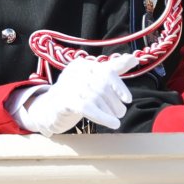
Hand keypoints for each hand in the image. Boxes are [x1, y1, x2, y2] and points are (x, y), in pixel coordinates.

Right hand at [22, 53, 138, 135]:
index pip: (106, 71)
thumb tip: (134, 59)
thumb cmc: (76, 93)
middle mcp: (75, 72)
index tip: (128, 99)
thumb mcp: (93, 79)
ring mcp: (68, 86)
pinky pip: (87, 108)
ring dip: (110, 111)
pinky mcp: (64, 101)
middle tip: (121, 112)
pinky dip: (103, 117)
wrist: (49, 109)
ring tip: (116, 118)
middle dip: (115, 102)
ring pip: (96, 98)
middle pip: (102, 86)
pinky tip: (113, 124)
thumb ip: (112, 69)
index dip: (119, 86)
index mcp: (83, 65)